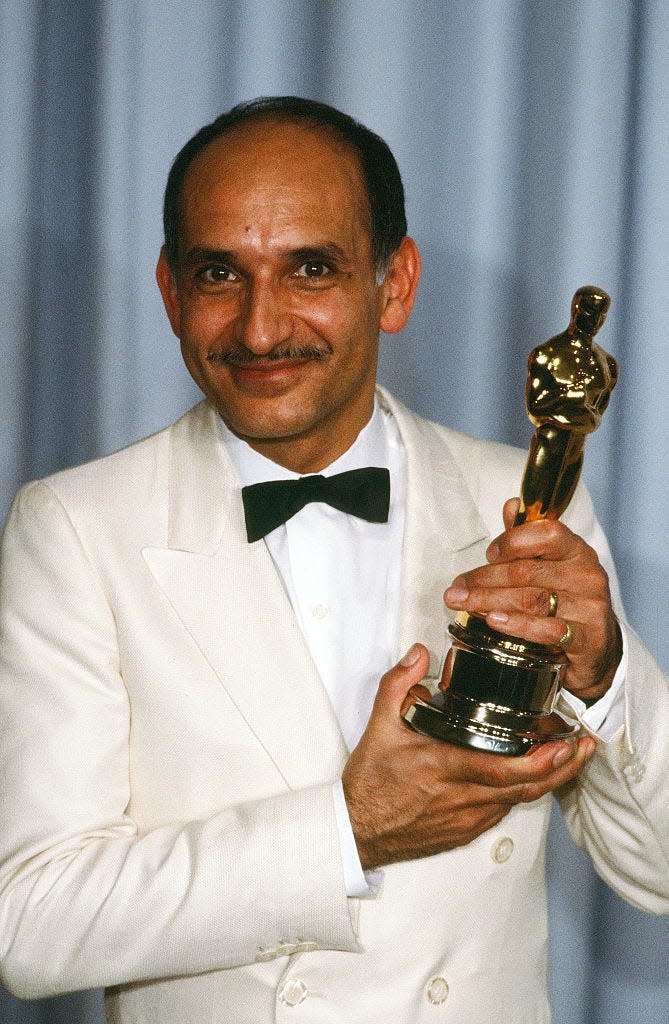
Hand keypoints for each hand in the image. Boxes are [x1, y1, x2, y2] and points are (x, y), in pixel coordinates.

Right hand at [342, 645, 595, 869]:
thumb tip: (419, 653)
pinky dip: (521, 793)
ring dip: (546, 780)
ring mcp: (467, 820)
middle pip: (526, 789)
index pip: (504, 771)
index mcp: (444, 770)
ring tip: (566, 755)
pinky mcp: (466, 833)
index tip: (564, 743)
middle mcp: (462, 800)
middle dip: (562, 768)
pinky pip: (503, 812)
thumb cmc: (370, 784)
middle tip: (584, 746)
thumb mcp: (378, 726)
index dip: (541, 761)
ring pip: (519, 802)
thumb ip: (398, 684)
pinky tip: (529, 777)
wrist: (357, 831)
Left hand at [444, 498, 621, 701]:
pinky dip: (518, 625)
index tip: (488, 554)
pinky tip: (494, 621)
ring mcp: (590, 607)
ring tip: (463, 603)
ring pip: (532, 600)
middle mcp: (586, 575)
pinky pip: (549, 630)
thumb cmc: (566, 599)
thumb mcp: (549, 564)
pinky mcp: (589, 638)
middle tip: (456, 589)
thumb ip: (528, 538)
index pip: (546, 534)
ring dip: (490, 601)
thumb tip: (512, 506)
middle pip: (527, 572)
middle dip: (485, 579)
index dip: (512, 541)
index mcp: (576, 550)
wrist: (598, 647)